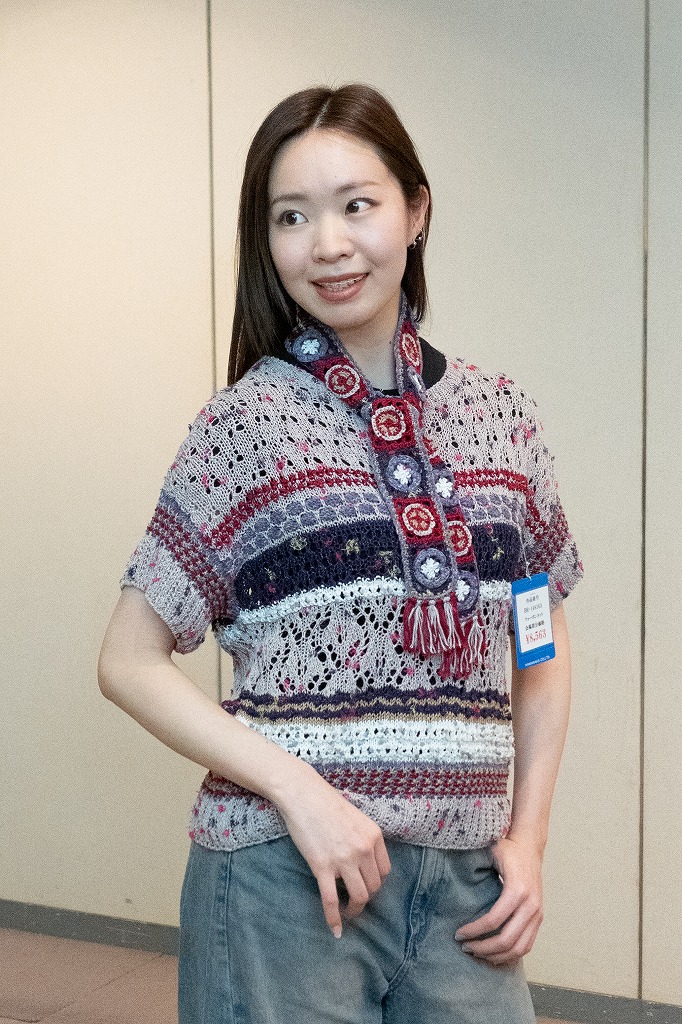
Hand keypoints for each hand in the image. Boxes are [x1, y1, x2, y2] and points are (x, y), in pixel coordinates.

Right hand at [275, 765, 390, 938]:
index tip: (366, 886)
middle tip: (355, 901)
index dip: (376, 883)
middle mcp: (363, 848)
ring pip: (359, 896)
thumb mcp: (356, 817)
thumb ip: (363, 838)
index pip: (384, 871)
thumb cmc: (326, 803)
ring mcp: (343, 858)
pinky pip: (331, 900)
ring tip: (348, 913)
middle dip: (366, 897)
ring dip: (355, 910)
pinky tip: (335, 930)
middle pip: (373, 886)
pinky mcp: (322, 866)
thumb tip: (363, 861)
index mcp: (374, 835)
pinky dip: (334, 918)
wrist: (302, 794)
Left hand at [454, 836, 543, 965]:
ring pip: (518, 948)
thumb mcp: (491, 853)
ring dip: (496, 956)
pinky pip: (527, 946)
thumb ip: (475, 864)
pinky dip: (510, 955)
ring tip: (477, 953)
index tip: (458, 934)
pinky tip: (494, 955)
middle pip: (506, 940)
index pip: (493, 920)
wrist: (530, 847)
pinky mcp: (539, 918)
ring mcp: (537, 914)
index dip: (474, 931)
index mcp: (517, 889)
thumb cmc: (508, 850)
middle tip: (465, 947)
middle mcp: (530, 905)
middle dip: (483, 948)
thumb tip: (451, 877)